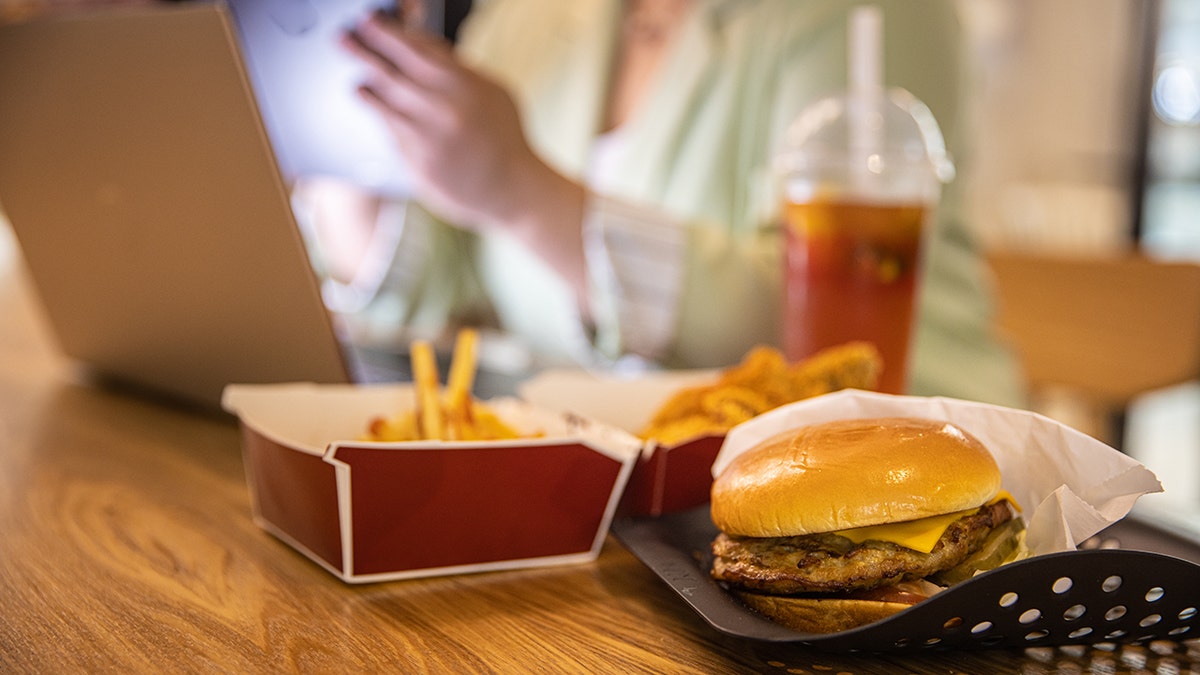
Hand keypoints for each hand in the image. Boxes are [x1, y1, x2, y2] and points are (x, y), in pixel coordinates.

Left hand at [343, 11, 589, 309]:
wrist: (513, 190)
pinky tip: (379, 113)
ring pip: (384, 104)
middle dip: (363, 52)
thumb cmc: (504, 137)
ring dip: (367, 88)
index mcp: (463, 84)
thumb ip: (457, 69)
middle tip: (343, 39)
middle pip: (389, 72)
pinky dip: (382, 118)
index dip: (386, 31)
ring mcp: (426, 138)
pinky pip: (391, 132)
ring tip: (358, 83)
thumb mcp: (492, 91)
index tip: (369, 20)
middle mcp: (441, 108)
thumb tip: (419, 46)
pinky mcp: (416, 163)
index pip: (414, 48)